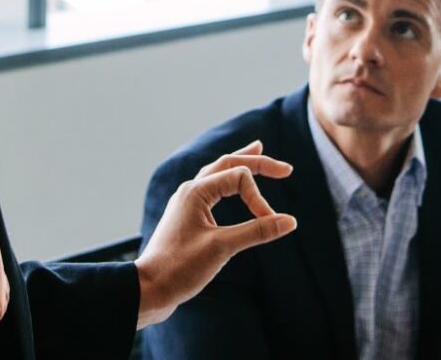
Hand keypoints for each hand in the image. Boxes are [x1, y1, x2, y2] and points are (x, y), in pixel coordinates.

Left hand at [134, 141, 297, 327]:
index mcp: (195, 191)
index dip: (259, 198)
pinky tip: (234, 187)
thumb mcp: (222, 248)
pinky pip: (212, 190)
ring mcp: (187, 204)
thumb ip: (256, 231)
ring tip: (258, 151)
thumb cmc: (180, 267)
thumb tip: (290, 222)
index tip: (269, 223)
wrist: (150, 289)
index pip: (239, 178)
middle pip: (227, 164)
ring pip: (218, 174)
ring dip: (240, 165)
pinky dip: (229, 183)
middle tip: (285, 170)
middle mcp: (190, 191)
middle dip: (257, 163)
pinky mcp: (188, 218)